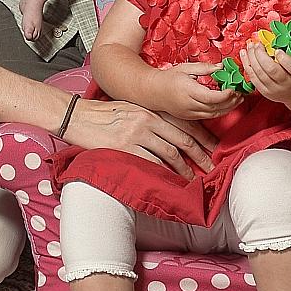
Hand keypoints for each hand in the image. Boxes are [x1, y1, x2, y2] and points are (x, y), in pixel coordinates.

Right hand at [64, 99, 218, 177]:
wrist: (76, 116)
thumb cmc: (101, 114)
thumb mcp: (130, 109)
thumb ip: (149, 118)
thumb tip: (166, 134)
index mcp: (151, 110)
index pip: (184, 123)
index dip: (202, 137)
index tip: (213, 148)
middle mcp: (148, 120)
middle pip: (183, 139)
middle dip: (201, 155)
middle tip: (212, 167)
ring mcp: (137, 134)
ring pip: (171, 153)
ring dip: (185, 169)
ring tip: (193, 179)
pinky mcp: (125, 147)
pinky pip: (151, 163)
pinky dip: (164, 173)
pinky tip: (170, 181)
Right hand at [152, 61, 241, 119]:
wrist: (152, 92)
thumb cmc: (168, 78)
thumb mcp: (186, 68)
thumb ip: (204, 68)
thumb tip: (221, 66)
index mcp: (189, 91)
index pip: (211, 97)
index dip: (225, 94)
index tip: (234, 88)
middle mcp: (190, 105)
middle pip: (216, 107)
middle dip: (231, 101)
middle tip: (240, 93)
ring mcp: (190, 113)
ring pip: (214, 114)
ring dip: (228, 108)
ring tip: (238, 99)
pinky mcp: (190, 117)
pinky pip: (209, 116)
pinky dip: (220, 111)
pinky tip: (226, 105)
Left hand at [237, 39, 290, 108]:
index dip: (284, 58)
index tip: (277, 49)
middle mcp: (288, 83)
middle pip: (271, 70)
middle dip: (261, 55)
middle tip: (257, 43)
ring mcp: (275, 90)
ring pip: (259, 74)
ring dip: (251, 57)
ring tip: (249, 45)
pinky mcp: (265, 92)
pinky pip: (253, 78)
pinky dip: (246, 65)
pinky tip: (244, 54)